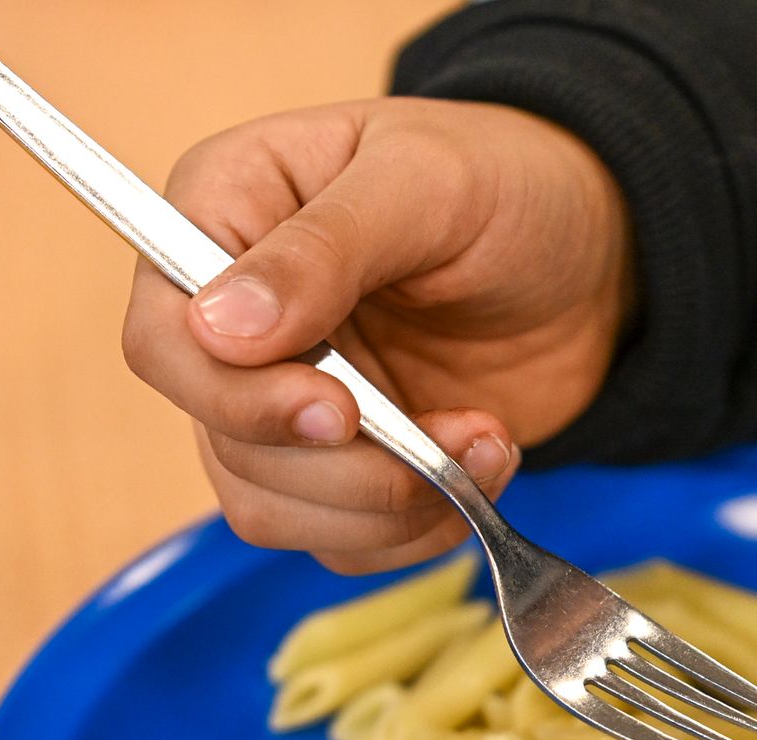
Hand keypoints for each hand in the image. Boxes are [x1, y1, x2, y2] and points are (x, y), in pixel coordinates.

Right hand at [122, 97, 633, 572]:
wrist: (593, 253)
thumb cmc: (507, 181)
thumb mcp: (427, 182)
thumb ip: (325, 247)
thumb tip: (218, 327)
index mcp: (222, 217)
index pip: (163, 338)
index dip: (235, 396)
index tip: (336, 408)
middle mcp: (232, 321)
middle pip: (221, 440)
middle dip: (344, 465)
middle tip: (449, 434)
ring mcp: (284, 401)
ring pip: (271, 508)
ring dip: (387, 506)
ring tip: (486, 444)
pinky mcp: (342, 466)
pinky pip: (339, 541)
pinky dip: (414, 530)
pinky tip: (483, 470)